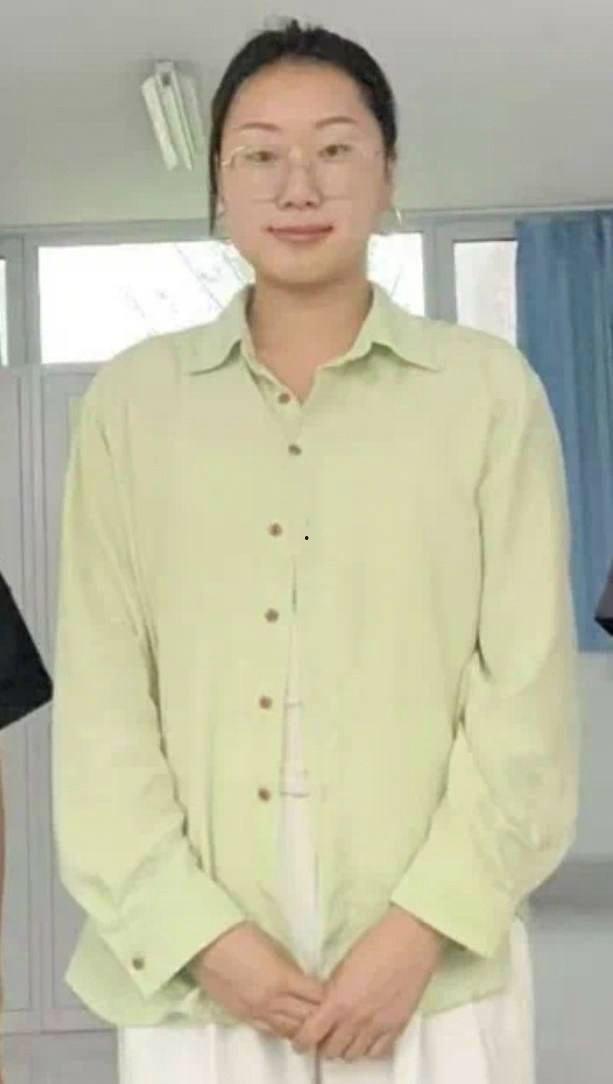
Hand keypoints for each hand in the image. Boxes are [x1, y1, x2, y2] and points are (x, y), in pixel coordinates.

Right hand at [188, 921, 325, 1040]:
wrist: (206, 943)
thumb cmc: (240, 935)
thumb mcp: (274, 947)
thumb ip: (290, 967)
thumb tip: (303, 980)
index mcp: (283, 979)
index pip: (316, 996)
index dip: (328, 996)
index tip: (336, 993)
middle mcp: (272, 1001)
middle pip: (306, 1017)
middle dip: (320, 1014)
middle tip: (329, 1011)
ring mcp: (256, 1012)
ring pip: (289, 1030)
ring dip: (303, 1026)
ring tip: (312, 1023)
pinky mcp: (242, 1016)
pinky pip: (269, 1030)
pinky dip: (283, 1030)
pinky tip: (290, 1027)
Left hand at [291, 906, 444, 1061]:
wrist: (410, 940)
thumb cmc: (376, 943)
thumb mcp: (342, 966)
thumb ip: (331, 992)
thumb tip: (324, 1007)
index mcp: (339, 1001)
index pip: (310, 1036)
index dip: (302, 1041)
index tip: (301, 1039)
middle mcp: (356, 1019)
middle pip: (331, 1051)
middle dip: (324, 1044)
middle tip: (324, 1035)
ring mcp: (378, 1026)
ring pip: (353, 1055)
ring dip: (345, 1047)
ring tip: (345, 1035)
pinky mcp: (397, 1027)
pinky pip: (377, 1053)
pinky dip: (368, 1048)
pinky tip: (366, 1036)